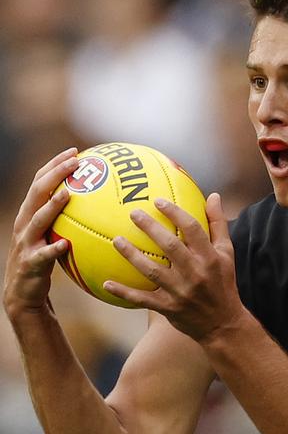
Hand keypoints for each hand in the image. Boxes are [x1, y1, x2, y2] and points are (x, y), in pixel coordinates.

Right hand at [3, 148, 78, 318]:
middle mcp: (25, 224)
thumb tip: (105, 202)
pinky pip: (42, 255)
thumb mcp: (57, 235)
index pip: (40, 182)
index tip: (75, 151)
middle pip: (37, 192)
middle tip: (76, 162)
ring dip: (52, 206)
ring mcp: (25, 243)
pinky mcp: (30, 264)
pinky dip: (53, 249)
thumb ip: (72, 218)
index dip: (55, 165)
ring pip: (36, 220)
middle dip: (54, 174)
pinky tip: (66, 245)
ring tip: (68, 194)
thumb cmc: (47, 259)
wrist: (24, 293)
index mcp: (31, 213)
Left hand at [105, 193, 244, 343]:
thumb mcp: (227, 253)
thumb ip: (218, 224)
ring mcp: (181, 292)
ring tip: (116, 240)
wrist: (223, 323)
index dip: (175, 213)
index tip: (158, 201)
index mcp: (210, 257)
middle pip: (170, 246)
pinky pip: (142, 299)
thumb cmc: (223, 281)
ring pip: (153, 271)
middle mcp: (196, 273)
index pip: (193, 230)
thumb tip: (213, 195)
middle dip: (150, 228)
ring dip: (133, 255)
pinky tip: (106, 283)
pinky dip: (124, 292)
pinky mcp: (169, 308)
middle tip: (133, 213)